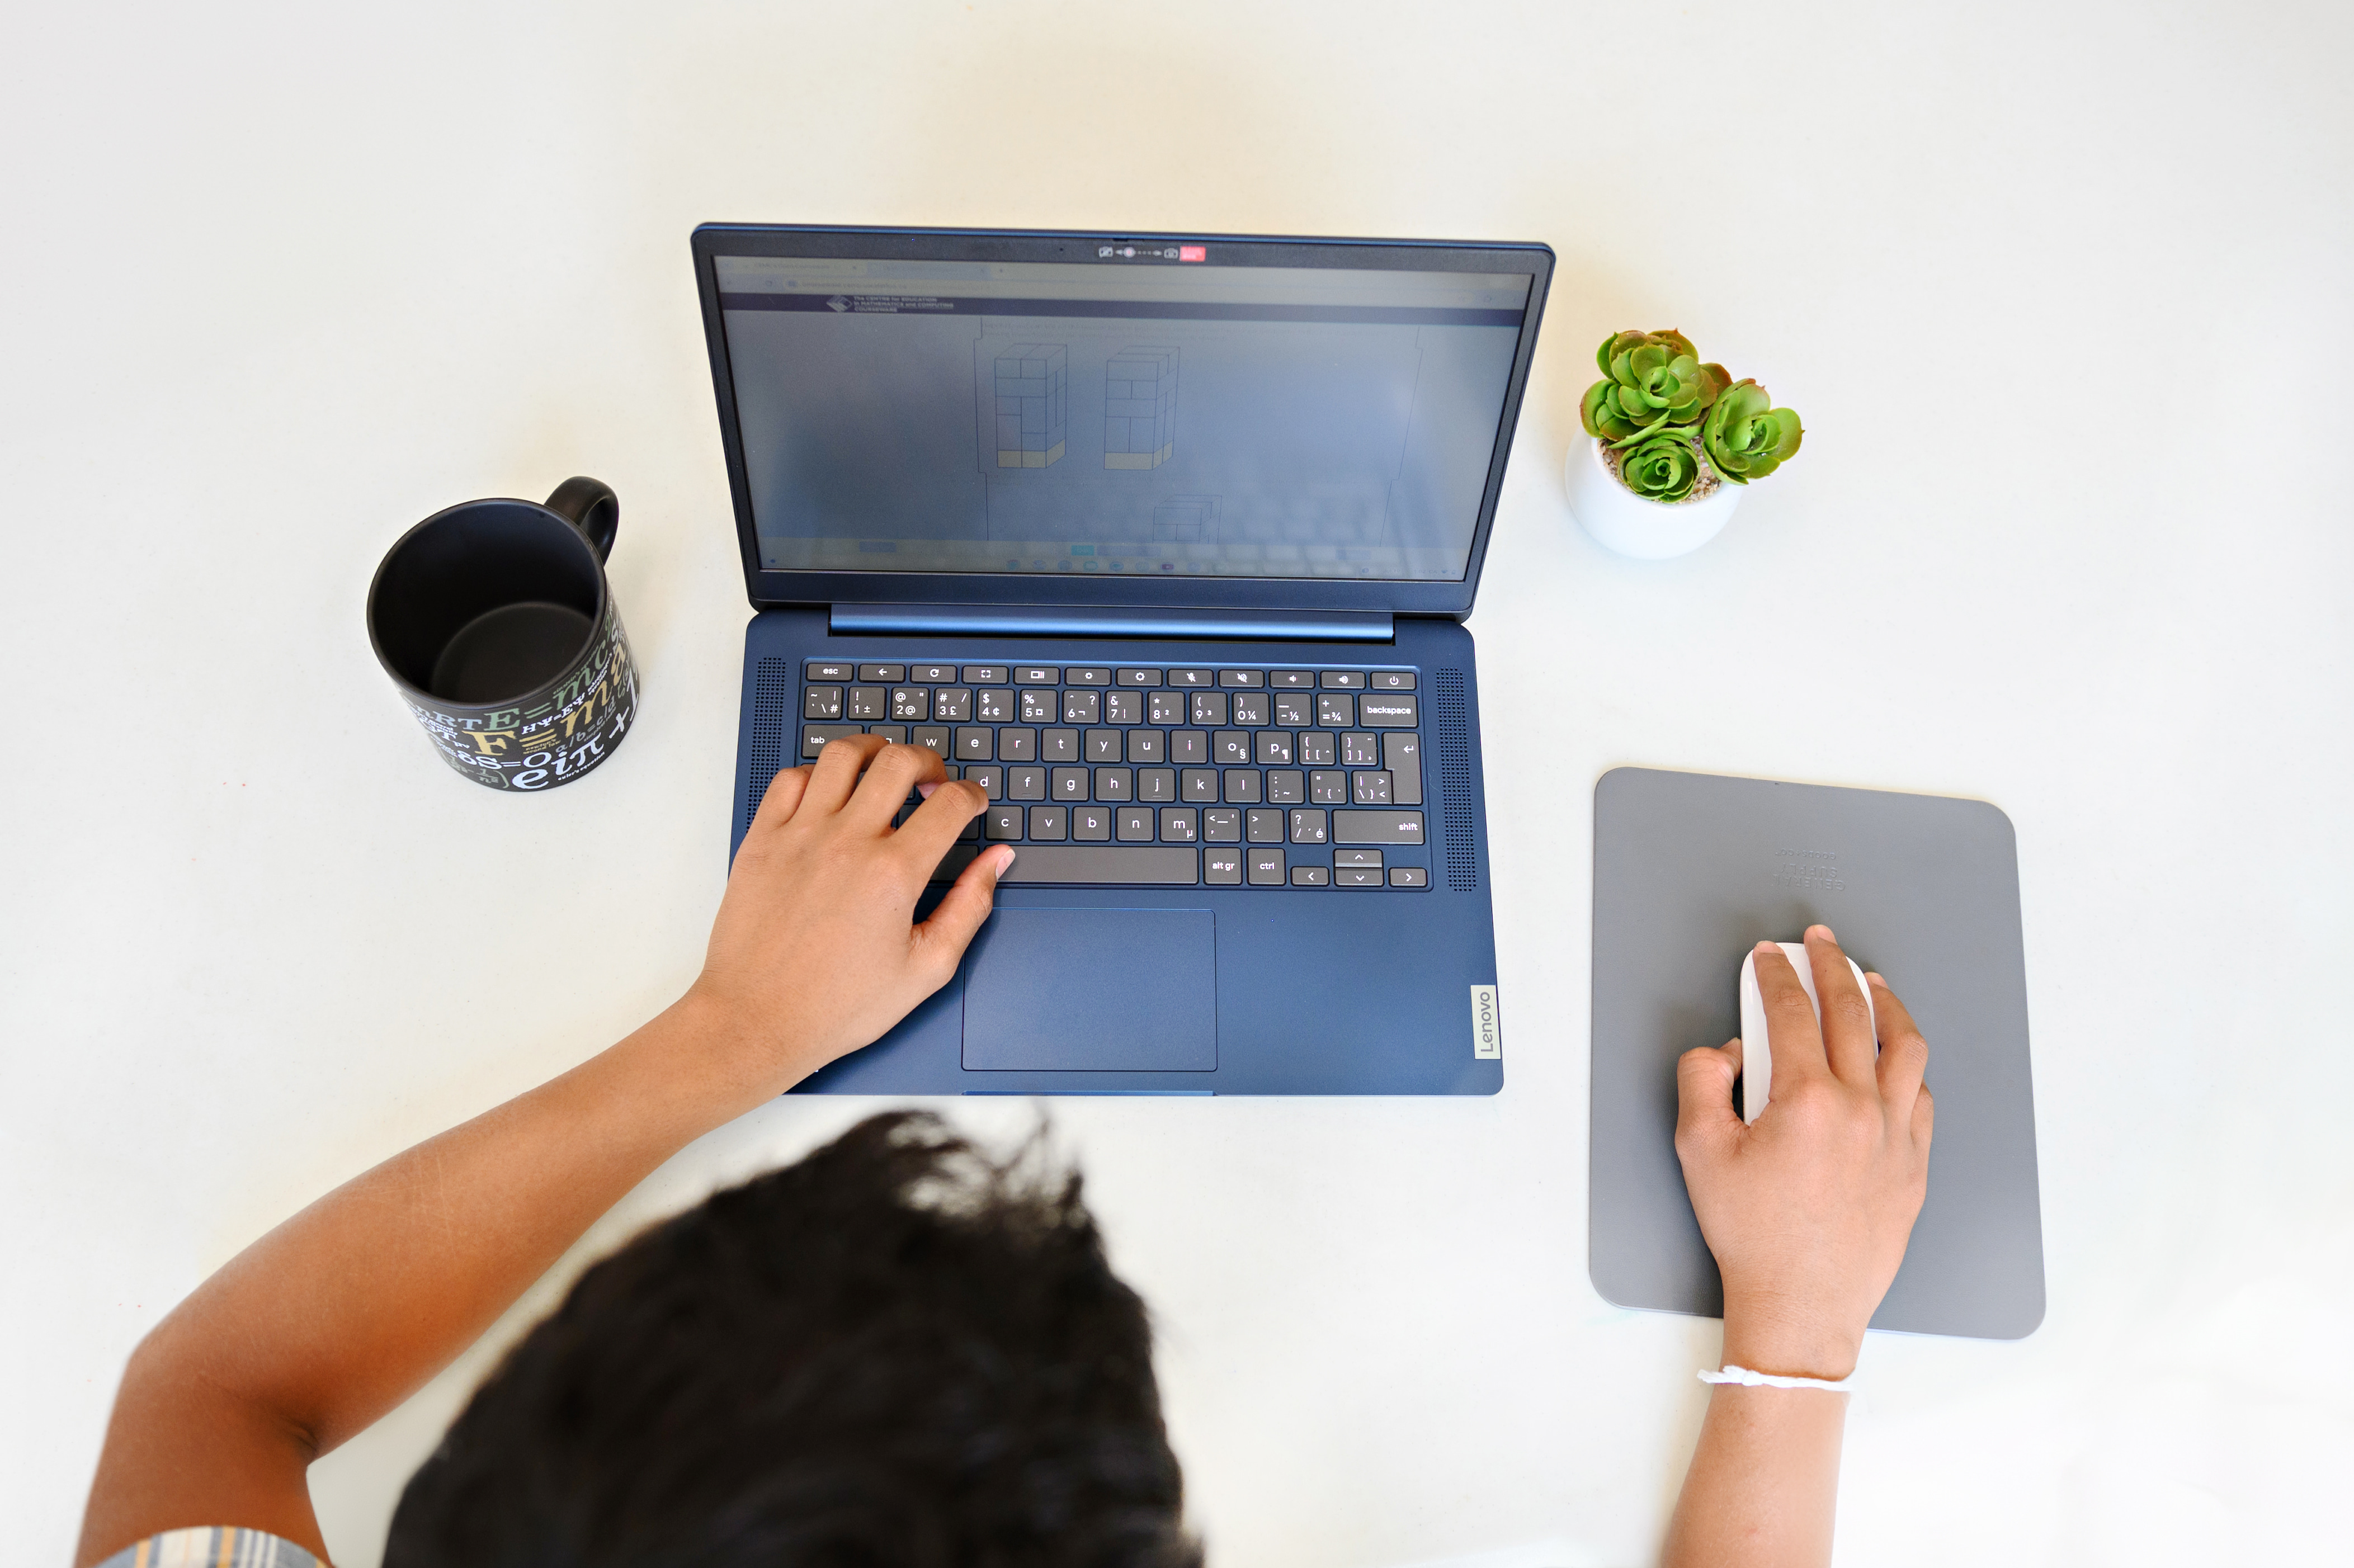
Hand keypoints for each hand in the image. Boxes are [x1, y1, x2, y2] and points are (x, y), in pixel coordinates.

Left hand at [688, 737, 1010, 1090]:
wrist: (756, 1021)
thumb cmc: (836, 1006)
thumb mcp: (926, 968)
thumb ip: (970, 907)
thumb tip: (997, 862)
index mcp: (894, 874)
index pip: (950, 804)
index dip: (974, 796)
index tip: (972, 804)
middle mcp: (847, 842)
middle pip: (900, 762)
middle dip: (930, 761)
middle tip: (934, 782)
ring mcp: (799, 836)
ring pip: (843, 756)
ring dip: (874, 751)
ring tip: (884, 768)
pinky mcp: (761, 840)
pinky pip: (790, 779)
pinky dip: (817, 774)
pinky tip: (830, 794)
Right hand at [1673, 926, 1932, 1379]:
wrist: (1801, 1305)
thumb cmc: (1752, 1236)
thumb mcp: (1698, 1152)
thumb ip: (1701, 1082)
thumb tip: (1727, 1052)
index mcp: (1807, 1101)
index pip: (1792, 1013)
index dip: (1775, 975)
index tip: (1767, 958)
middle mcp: (1862, 1110)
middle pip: (1851, 1014)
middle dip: (1831, 967)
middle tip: (1818, 944)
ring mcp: (1897, 1137)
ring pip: (1904, 1047)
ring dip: (1884, 1004)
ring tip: (1870, 983)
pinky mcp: (1915, 1165)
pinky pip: (1922, 1096)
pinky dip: (1907, 1064)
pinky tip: (1894, 1055)